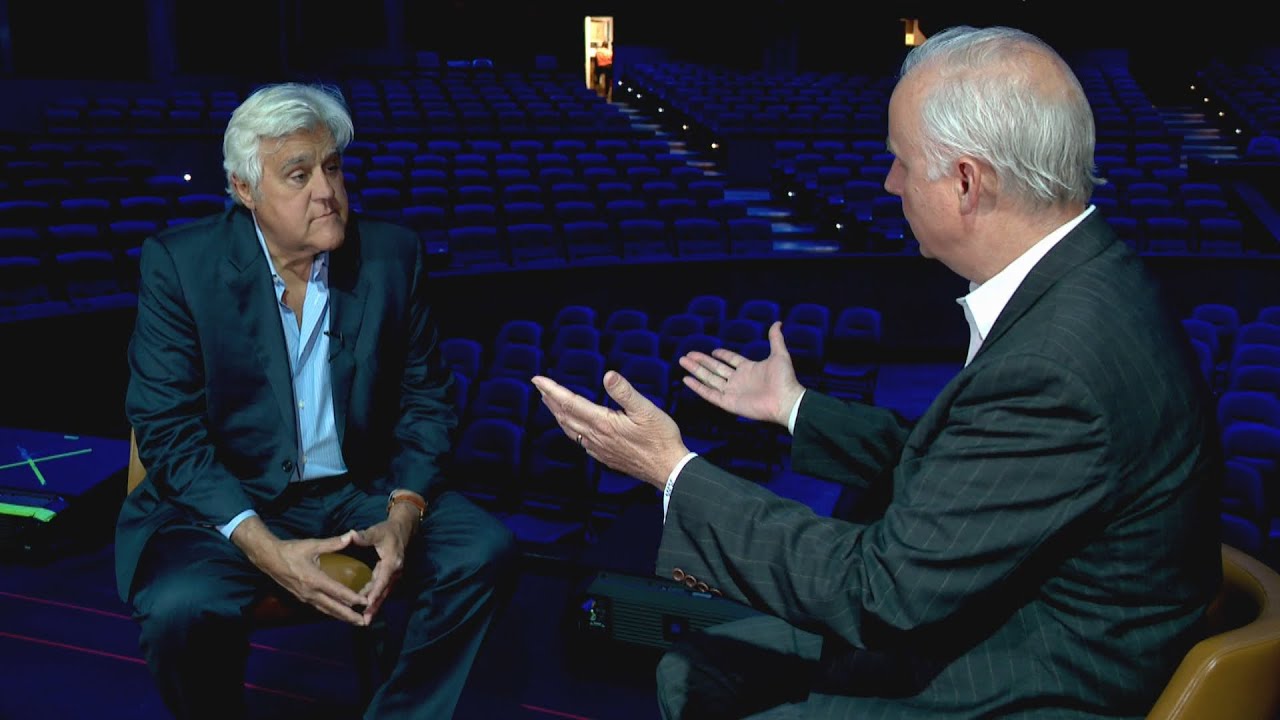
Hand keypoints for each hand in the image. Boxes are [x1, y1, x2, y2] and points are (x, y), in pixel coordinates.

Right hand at [249, 528, 369, 625]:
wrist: (268, 559)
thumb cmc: (290, 551)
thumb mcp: (312, 545)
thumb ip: (333, 543)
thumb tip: (351, 535)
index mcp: (314, 580)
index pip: (337, 592)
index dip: (352, 598)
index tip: (365, 603)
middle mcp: (310, 592)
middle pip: (333, 608)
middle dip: (349, 616)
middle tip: (364, 622)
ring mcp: (305, 597)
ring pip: (326, 610)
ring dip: (341, 617)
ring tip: (355, 622)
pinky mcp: (301, 597)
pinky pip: (319, 608)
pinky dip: (331, 612)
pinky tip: (338, 613)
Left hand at [347, 508, 415, 624]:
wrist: (403, 530)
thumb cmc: (388, 531)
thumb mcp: (376, 532)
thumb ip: (364, 536)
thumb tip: (351, 535)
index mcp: (392, 562)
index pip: (382, 580)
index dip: (375, 592)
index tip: (366, 603)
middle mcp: (395, 572)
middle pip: (383, 592)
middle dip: (374, 606)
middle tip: (364, 620)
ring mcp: (395, 576)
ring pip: (384, 594)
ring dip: (375, 607)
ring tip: (365, 620)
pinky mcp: (392, 578)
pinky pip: (383, 591)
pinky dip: (376, 600)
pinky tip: (367, 609)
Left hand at [531, 370, 690, 489]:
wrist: (667, 469)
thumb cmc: (660, 438)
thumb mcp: (646, 410)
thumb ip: (625, 392)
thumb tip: (608, 375)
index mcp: (603, 423)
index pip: (570, 403)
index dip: (552, 389)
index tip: (537, 379)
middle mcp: (596, 437)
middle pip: (565, 416)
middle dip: (550, 399)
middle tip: (539, 386)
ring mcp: (599, 448)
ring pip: (570, 429)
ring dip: (557, 414)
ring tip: (550, 402)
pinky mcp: (605, 456)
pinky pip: (579, 441)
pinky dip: (570, 428)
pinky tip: (572, 427)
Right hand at [678, 321, 804, 426]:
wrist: (785, 400)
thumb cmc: (784, 379)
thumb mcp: (779, 354)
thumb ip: (775, 339)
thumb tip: (778, 323)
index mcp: (748, 369)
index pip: (731, 360)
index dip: (723, 355)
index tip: (713, 351)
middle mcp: (738, 380)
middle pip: (715, 368)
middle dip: (701, 361)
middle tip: (687, 354)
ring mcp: (732, 391)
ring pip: (708, 379)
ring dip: (695, 370)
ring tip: (683, 362)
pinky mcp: (728, 402)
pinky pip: (709, 394)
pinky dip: (697, 387)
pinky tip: (687, 379)